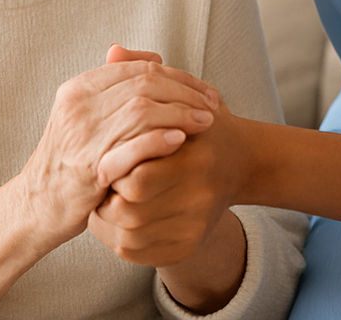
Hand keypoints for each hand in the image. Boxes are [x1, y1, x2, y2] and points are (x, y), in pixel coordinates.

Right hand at [19, 59, 218, 248]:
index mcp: (79, 87)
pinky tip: (181, 140)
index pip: (138, 68)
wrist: (38, 204)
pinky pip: (130, 148)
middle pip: (145, 85)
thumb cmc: (71, 157)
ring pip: (142, 111)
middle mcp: (79, 106)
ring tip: (206, 122)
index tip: (204, 88)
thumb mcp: (85, 113)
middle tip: (213, 105)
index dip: (178, 75)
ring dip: (181, 114)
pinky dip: (158, 140)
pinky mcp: (89, 169)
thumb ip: (117, 84)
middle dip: (185, 93)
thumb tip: (156, 59)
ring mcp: (82, 137)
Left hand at [88, 98, 246, 268]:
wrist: (237, 162)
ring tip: (106, 198)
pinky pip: (137, 254)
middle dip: (107, 198)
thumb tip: (109, 85)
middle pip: (130, 213)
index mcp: (197, 163)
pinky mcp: (187, 247)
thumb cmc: (201, 129)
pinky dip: (117, 237)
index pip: (138, 180)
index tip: (111, 159)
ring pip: (127, 239)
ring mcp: (194, 229)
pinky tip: (116, 218)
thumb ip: (148, 103)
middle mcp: (199, 200)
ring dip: (106, 220)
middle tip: (103, 182)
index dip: (116, 171)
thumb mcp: (182, 107)